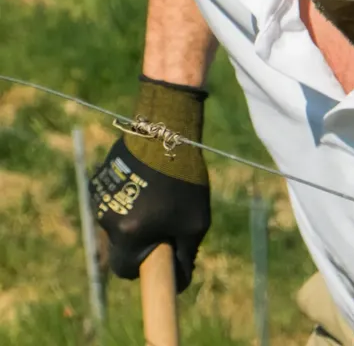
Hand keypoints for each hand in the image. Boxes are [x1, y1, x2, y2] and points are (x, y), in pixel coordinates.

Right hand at [88, 76, 210, 292]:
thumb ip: (186, 256)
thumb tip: (181, 279)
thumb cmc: (185, 179)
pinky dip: (131, 195)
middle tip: (166, 222)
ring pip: (118, 220)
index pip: (125, 271)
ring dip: (136, 215)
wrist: (166, 130)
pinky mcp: (100, 178)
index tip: (159, 258)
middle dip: (141, 240)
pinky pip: (116, 198)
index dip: (144, 268)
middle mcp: (106, 219)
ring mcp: (100, 197)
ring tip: (161, 193)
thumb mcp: (196, 222)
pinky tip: (150, 178)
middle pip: (122, 245)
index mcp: (127, 234)